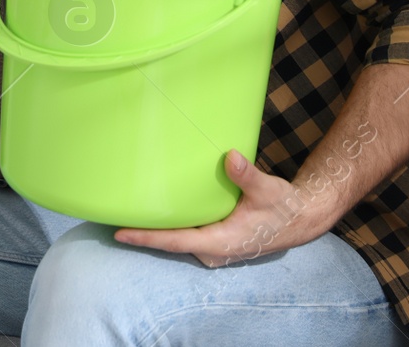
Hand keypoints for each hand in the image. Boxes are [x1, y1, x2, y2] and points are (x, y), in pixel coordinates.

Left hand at [112, 150, 337, 266]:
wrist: (299, 219)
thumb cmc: (282, 207)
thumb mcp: (268, 189)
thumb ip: (247, 175)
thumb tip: (231, 157)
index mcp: (221, 242)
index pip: (175, 241)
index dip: (147, 238)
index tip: (119, 233)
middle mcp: (213, 251)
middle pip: (169, 243)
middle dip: (142, 233)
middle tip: (109, 217)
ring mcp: (213, 249)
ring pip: (177, 240)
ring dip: (154, 230)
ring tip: (124, 213)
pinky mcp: (215, 241)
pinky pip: (186, 236)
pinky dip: (170, 226)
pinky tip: (155, 213)